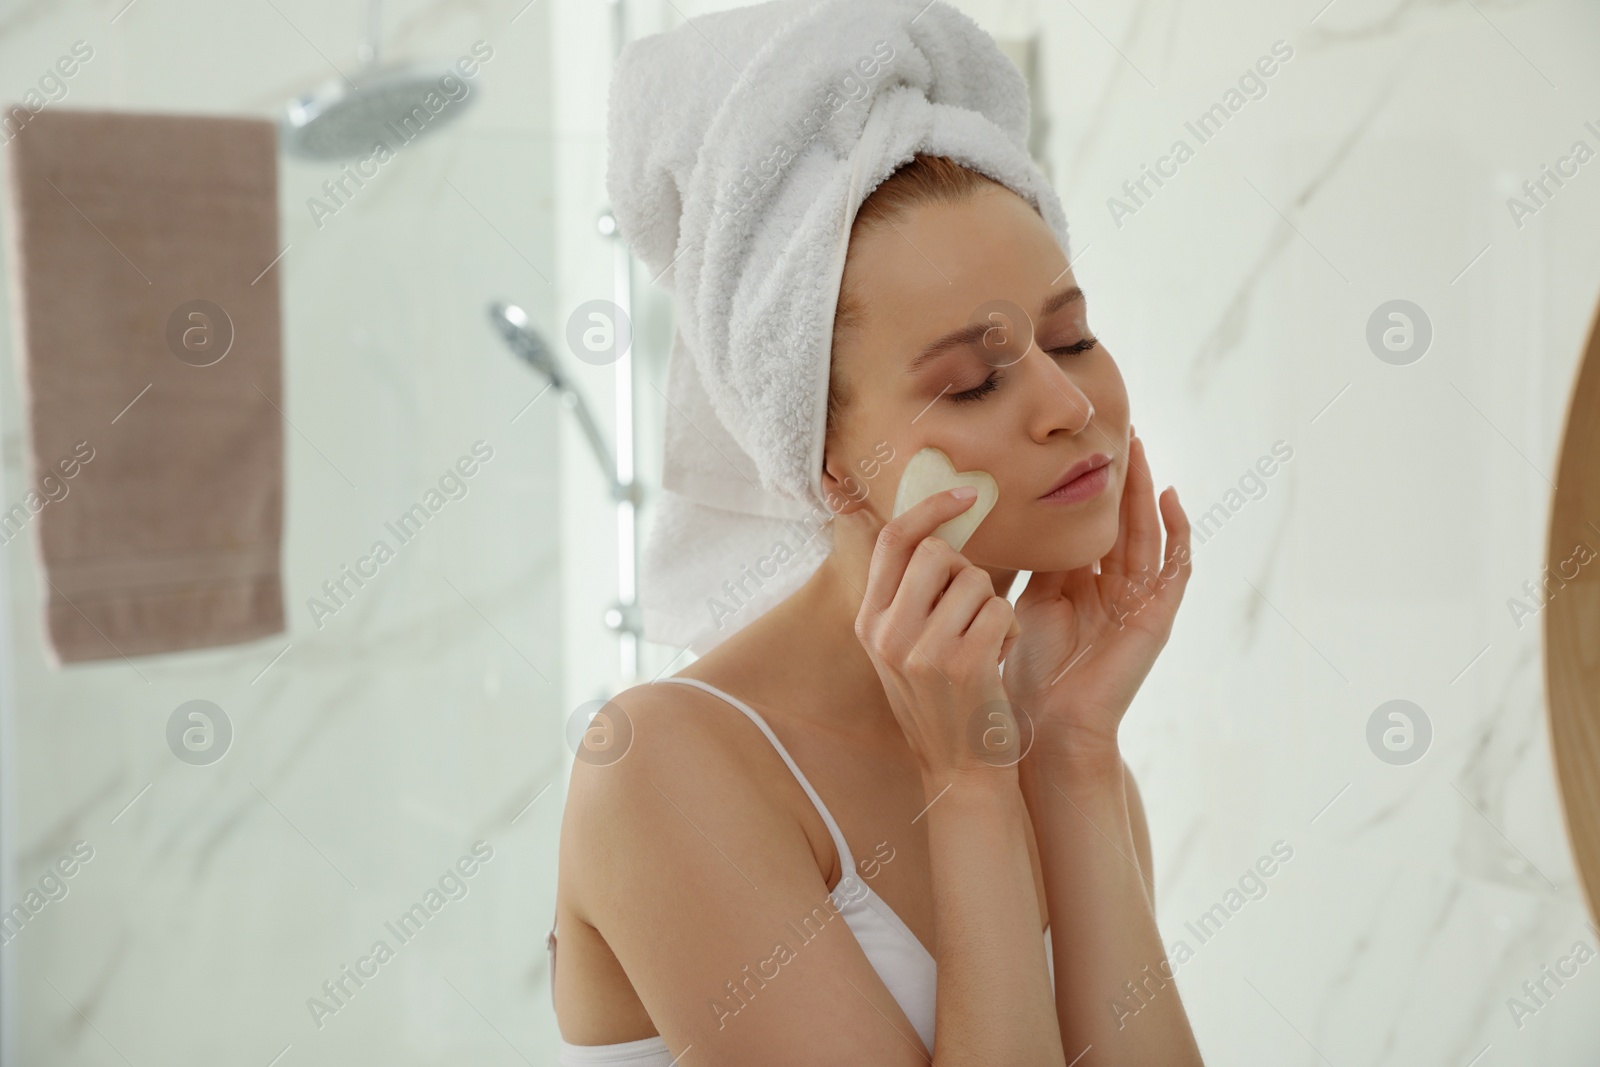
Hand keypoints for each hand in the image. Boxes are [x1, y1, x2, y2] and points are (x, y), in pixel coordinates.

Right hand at [855, 488, 1022, 786]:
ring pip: (975, 580)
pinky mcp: (963, 665)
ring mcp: (922, 650)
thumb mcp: (904, 649)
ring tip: (984, 644)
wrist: (960, 771)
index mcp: (869, 622)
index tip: (968, 493)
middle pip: (938, 551)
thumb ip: (908, 595)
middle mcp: (887, 633)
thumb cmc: (943, 701)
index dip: (931, 506)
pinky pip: (1000, 611)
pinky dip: (1008, 631)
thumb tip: (936, 528)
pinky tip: (997, 661)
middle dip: (967, 571)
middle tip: (972, 609)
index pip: (894, 538)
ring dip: (992, 607)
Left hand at [1004, 430, 1192, 760]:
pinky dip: (1177, 533)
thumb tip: (1026, 512)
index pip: (1091, 526)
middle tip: (1119, 430)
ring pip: (1148, 534)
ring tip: (1140, 449)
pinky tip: (1169, 499)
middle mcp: (1113, 590)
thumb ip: (1038, 561)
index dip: (1089, 490)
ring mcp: (1138, 603)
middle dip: (1122, 479)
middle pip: (1123, 522)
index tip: (1080, 447)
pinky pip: (1175, 569)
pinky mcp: (1157, 618)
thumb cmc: (1026, 671)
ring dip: (1146, 491)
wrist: (1046, 725)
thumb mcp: (1028, 600)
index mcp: (1080, 586)